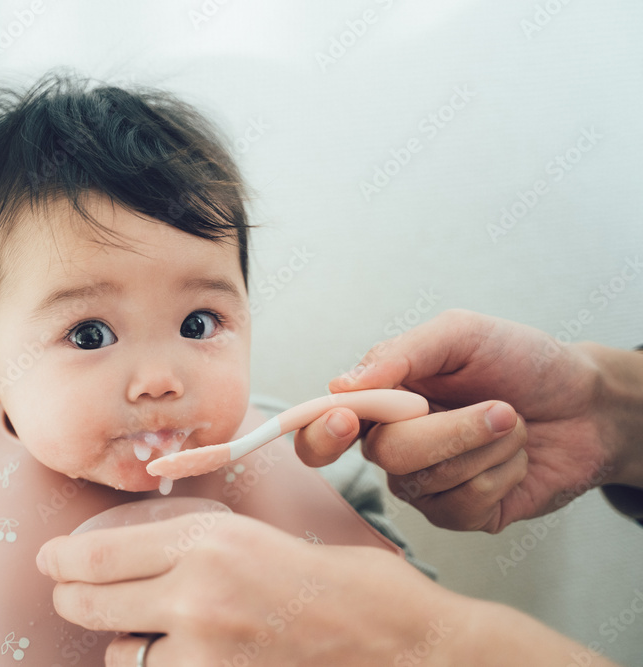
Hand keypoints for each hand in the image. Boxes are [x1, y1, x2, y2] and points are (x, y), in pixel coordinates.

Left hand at [36, 511, 615, 665]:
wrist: (398, 640)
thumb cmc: (339, 583)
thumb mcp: (257, 539)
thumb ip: (192, 546)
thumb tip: (133, 559)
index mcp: (208, 537)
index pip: (101, 551)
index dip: (64, 559)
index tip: (51, 561)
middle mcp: (196, 588)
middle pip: (92, 601)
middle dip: (73, 599)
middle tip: (71, 594)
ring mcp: (204, 646)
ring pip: (120, 653)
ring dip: (124, 645)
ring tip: (147, 634)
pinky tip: (179, 657)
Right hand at [295, 309, 641, 532]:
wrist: (589, 402)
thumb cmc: (522, 361)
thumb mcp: (461, 335)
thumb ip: (399, 354)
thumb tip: (341, 385)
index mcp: (380, 401)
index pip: (321, 429)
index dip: (320, 433)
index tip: (345, 420)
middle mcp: (393, 446)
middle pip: (385, 455)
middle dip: (448, 430)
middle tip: (501, 407)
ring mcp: (425, 484)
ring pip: (427, 480)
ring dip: (486, 445)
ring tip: (513, 422)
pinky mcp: (460, 514)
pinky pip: (462, 504)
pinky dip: (502, 474)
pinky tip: (514, 458)